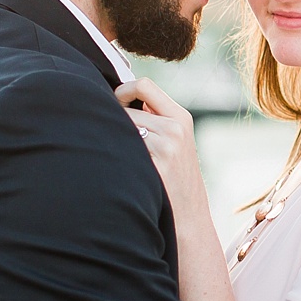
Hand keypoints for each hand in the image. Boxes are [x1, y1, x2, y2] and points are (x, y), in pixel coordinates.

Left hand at [116, 78, 207, 224]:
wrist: (189, 215)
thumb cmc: (175, 178)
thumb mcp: (176, 142)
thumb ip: (156, 118)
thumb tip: (122, 99)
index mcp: (181, 117)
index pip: (144, 85)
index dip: (123, 90)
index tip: (115, 104)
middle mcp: (175, 128)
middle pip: (127, 108)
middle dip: (115, 119)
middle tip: (111, 136)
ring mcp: (166, 146)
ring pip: (123, 128)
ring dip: (114, 139)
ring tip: (119, 156)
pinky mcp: (156, 165)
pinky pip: (124, 148)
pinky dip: (116, 155)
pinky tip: (122, 168)